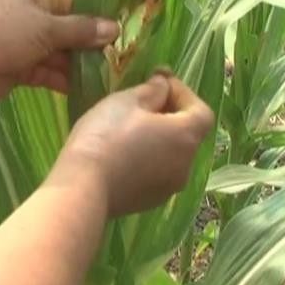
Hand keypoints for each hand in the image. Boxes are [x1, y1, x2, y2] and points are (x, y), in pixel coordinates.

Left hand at [0, 0, 119, 101]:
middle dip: (95, 45)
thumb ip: (80, 29)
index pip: (78, 0)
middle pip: (73, 29)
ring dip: (84, 66)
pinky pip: (52, 73)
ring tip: (117, 79)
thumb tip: (114, 28)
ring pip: (64, 54)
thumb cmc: (1, 32)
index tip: (129, 30)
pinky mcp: (23, 69)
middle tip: (128, 60)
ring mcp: (29, 43)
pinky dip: (68, 81)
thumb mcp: (45, 27)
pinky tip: (93, 91)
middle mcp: (36, 16)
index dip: (101, 15)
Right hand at [54, 74, 214, 216]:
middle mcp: (186, 163)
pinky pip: (155, 174)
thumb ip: (152, 90)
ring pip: (170, 155)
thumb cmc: (106, 136)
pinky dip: (145, 161)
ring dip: (156, 141)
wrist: (83, 187)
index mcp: (185, 135)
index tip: (159, 83)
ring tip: (126, 133)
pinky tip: (119, 157)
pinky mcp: (151, 201)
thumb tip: (163, 85)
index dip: (183, 93)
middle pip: (186, 134)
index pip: (200, 110)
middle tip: (139, 106)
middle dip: (168, 117)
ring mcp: (169, 187)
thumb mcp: (125, 101)